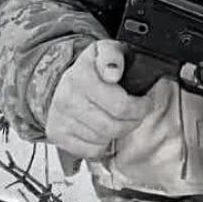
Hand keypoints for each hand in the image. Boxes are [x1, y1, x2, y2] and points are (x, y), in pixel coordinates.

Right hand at [45, 39, 152, 159]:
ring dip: (118, 132)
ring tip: (120, 119)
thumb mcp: (106, 50)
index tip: (145, 102)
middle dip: (133, 121)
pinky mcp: (57, 134)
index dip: (140, 107)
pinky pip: (90, 150)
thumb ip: (113, 55)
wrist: (62, 81)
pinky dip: (102, 144)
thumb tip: (113, 72)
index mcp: (81, 76)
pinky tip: (103, 129)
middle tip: (137, 113)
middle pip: (114, 126)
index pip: (120, 105)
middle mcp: (67, 98)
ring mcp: (60, 118)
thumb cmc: (92, 68)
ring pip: (103, 139)